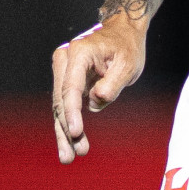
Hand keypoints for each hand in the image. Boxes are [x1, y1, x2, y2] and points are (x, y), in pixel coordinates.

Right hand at [51, 15, 146, 162]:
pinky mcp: (68, 82)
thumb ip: (112, 84)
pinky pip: (67, 105)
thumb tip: (94, 103)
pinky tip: (72, 143)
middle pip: (61, 100)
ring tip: (70, 157)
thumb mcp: (128, 64)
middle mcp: (65, 61)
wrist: (123, 32)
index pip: (71, 87)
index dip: (72, 112)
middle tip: (71, 155)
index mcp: (79, 53)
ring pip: (60, 106)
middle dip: (66, 129)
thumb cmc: (127, 46)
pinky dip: (69, 124)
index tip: (76, 132)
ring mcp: (64, 71)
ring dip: (65, 132)